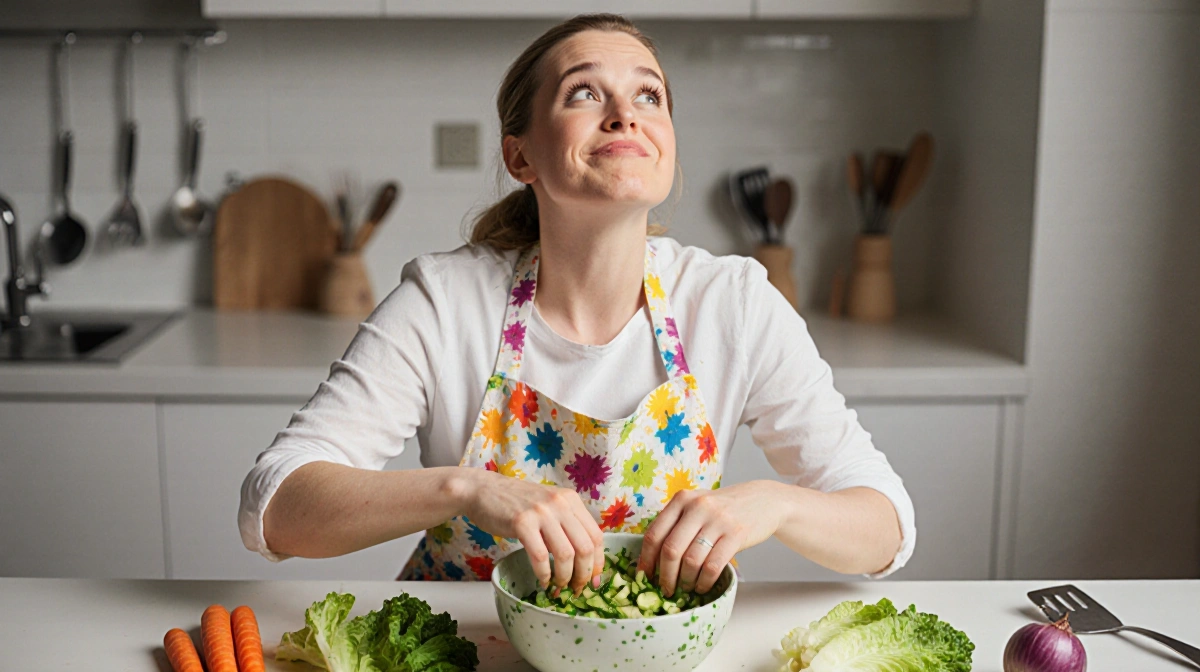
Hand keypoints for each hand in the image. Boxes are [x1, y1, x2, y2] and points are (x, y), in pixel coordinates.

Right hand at [459, 469, 603, 594]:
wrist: (483, 490)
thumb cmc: (516, 503)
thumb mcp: (549, 505)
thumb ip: (567, 524)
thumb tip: (584, 560)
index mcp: (571, 499)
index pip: (596, 535)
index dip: (599, 562)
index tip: (595, 580)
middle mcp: (560, 503)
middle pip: (585, 547)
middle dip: (584, 574)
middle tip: (576, 589)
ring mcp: (541, 512)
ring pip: (565, 554)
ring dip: (564, 577)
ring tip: (558, 587)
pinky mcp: (521, 522)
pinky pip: (540, 556)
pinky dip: (544, 574)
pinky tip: (543, 581)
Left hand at [638, 481, 782, 596]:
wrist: (764, 500)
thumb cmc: (724, 508)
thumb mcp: (697, 505)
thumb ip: (677, 523)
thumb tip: (653, 559)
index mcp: (682, 499)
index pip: (655, 533)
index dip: (646, 559)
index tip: (644, 576)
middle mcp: (697, 507)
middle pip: (670, 550)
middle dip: (665, 576)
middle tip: (666, 590)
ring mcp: (717, 520)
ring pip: (691, 560)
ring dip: (685, 581)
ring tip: (686, 589)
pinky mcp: (736, 534)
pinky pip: (713, 565)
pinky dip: (704, 581)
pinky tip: (703, 585)